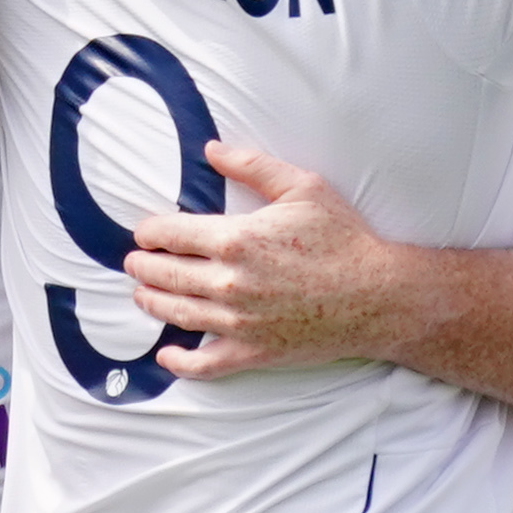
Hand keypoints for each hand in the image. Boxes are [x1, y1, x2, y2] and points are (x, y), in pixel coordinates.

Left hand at [127, 143, 439, 378]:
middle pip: (165, 273)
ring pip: (177, 313)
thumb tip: (211, 150)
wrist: (378, 296)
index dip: (149, 232)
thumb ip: (252, 165)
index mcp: (236, 239)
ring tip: (141, 295)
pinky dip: (180, 361)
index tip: (144, 232)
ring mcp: (238, 321)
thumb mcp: (303, 187)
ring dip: (152, 302)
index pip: (171, 234)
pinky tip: (167, 355)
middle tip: (134, 262)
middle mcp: (229, 282)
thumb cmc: (344, 239)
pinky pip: (205, 363)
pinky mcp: (253, 352)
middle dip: (142, 265)